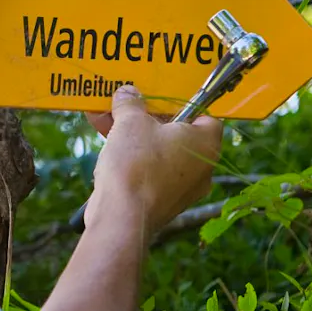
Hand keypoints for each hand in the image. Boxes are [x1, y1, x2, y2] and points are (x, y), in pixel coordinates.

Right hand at [84, 85, 222, 234]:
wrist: (122, 217)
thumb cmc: (137, 164)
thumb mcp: (131, 121)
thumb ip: (131, 103)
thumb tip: (128, 93)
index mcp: (206, 144)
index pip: (205, 115)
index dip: (181, 103)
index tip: (159, 98)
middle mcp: (201, 169)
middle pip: (177, 134)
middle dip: (148, 119)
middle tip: (127, 106)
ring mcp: (182, 190)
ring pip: (159, 154)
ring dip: (134, 137)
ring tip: (106, 121)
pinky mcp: (162, 204)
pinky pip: (149, 172)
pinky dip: (132, 159)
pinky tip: (105, 145)